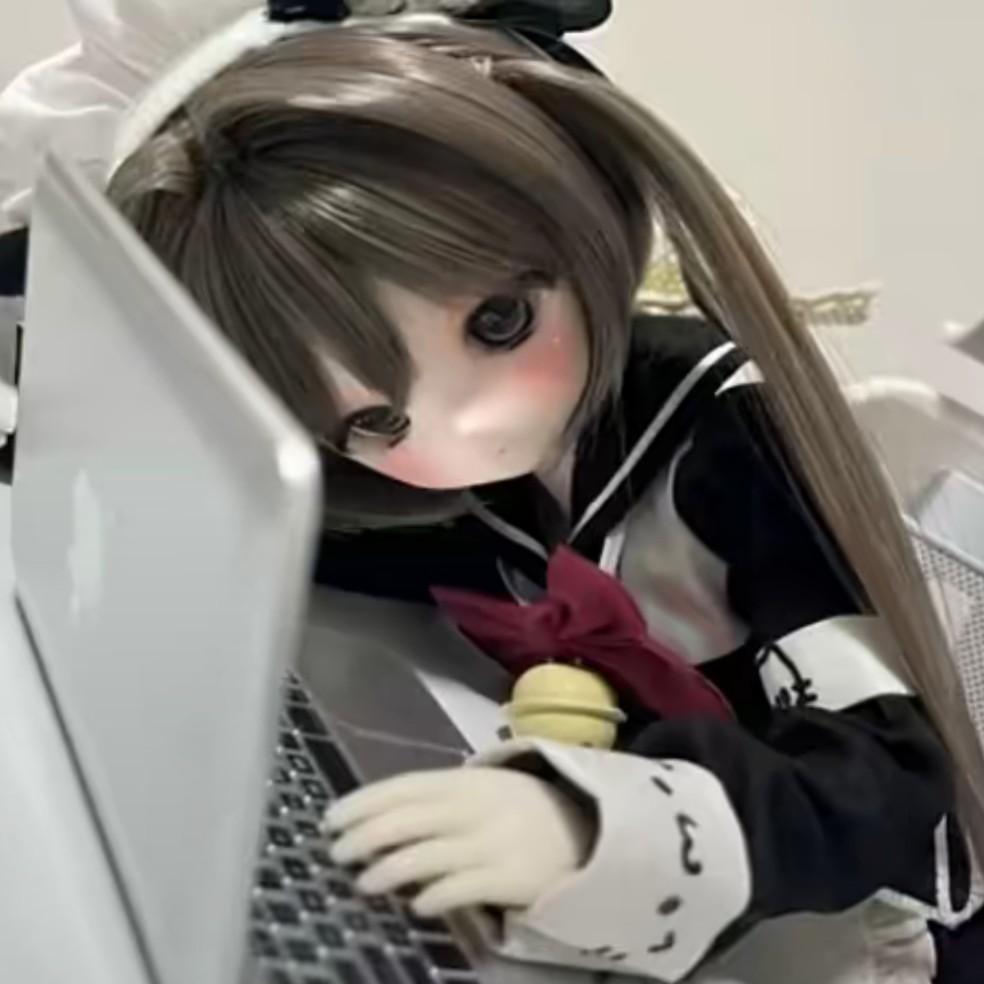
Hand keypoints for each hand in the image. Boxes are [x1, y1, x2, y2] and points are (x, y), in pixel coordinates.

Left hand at [323, 767, 594, 916]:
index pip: (404, 786)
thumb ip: (439, 801)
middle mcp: (475, 806)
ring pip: (427, 854)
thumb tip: (378, 821)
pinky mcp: (510, 877)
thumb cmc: (522, 812)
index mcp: (466, 779)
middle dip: (365, 836)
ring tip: (362, 883)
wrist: (590, 831)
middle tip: (335, 852)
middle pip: (408, 819)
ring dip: (388, 870)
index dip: (363, 802)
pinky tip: (415, 905)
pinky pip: (462, 887)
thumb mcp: (483, 792)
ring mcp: (493, 841)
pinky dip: (434, 895)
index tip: (330, 819)